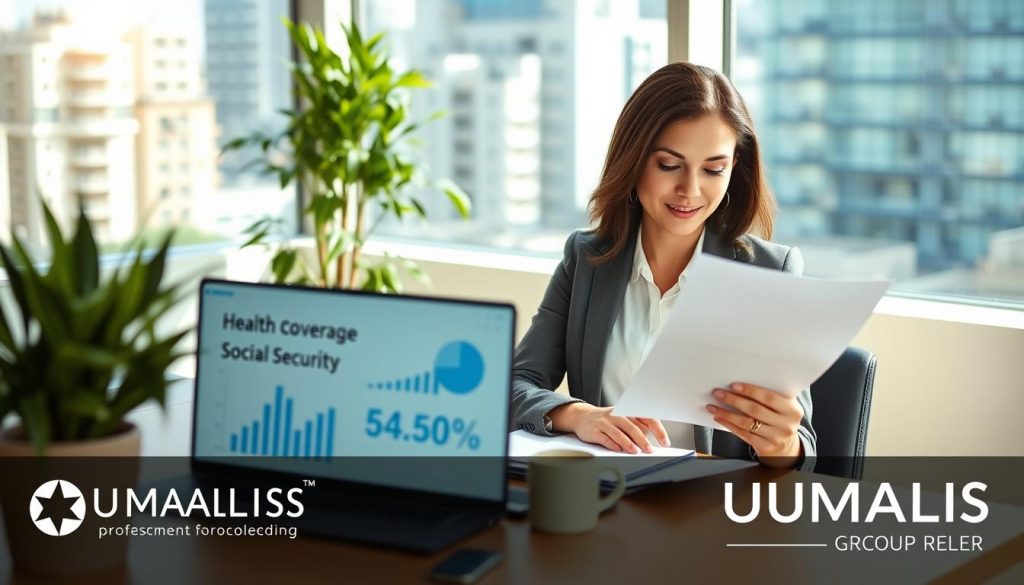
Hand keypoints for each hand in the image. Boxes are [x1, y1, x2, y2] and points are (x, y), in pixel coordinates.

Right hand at [547, 403, 669, 453]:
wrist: (581, 416)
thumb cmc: (607, 421)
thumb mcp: (623, 420)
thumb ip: (637, 427)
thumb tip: (652, 441)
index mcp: (628, 411)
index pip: (647, 419)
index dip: (658, 430)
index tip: (665, 442)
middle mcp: (617, 415)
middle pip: (633, 427)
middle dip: (643, 440)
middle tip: (650, 450)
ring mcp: (605, 422)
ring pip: (619, 432)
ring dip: (628, 443)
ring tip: (636, 452)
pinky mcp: (594, 430)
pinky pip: (604, 438)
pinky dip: (612, 444)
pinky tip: (618, 450)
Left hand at [705, 383, 803, 467]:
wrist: (786, 447)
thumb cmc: (780, 420)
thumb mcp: (783, 408)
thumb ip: (769, 397)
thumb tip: (739, 385)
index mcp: (792, 409)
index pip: (769, 397)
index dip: (750, 391)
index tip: (733, 385)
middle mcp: (786, 424)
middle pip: (755, 409)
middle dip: (733, 400)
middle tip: (717, 393)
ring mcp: (776, 437)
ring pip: (746, 422)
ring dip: (726, 413)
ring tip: (713, 406)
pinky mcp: (765, 447)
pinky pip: (743, 434)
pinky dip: (728, 424)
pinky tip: (719, 418)